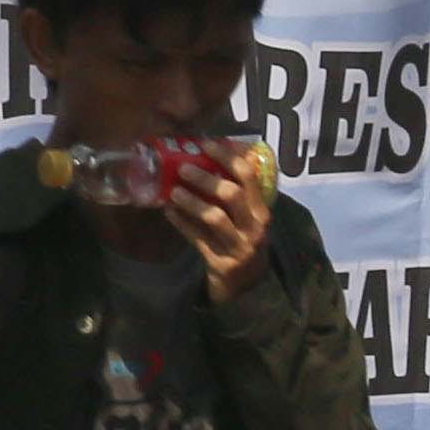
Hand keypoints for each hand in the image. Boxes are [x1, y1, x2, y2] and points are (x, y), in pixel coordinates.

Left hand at [162, 136, 274, 298]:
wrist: (247, 287)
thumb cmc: (243, 241)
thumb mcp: (246, 219)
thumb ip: (234, 195)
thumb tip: (200, 158)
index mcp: (261, 211)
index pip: (248, 176)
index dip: (226, 156)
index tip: (205, 143)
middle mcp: (254, 228)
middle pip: (231, 194)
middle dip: (205, 178)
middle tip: (182, 167)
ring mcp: (239, 247)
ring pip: (214, 218)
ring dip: (191, 201)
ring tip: (173, 190)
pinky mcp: (222, 263)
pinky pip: (198, 240)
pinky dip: (181, 224)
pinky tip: (167, 212)